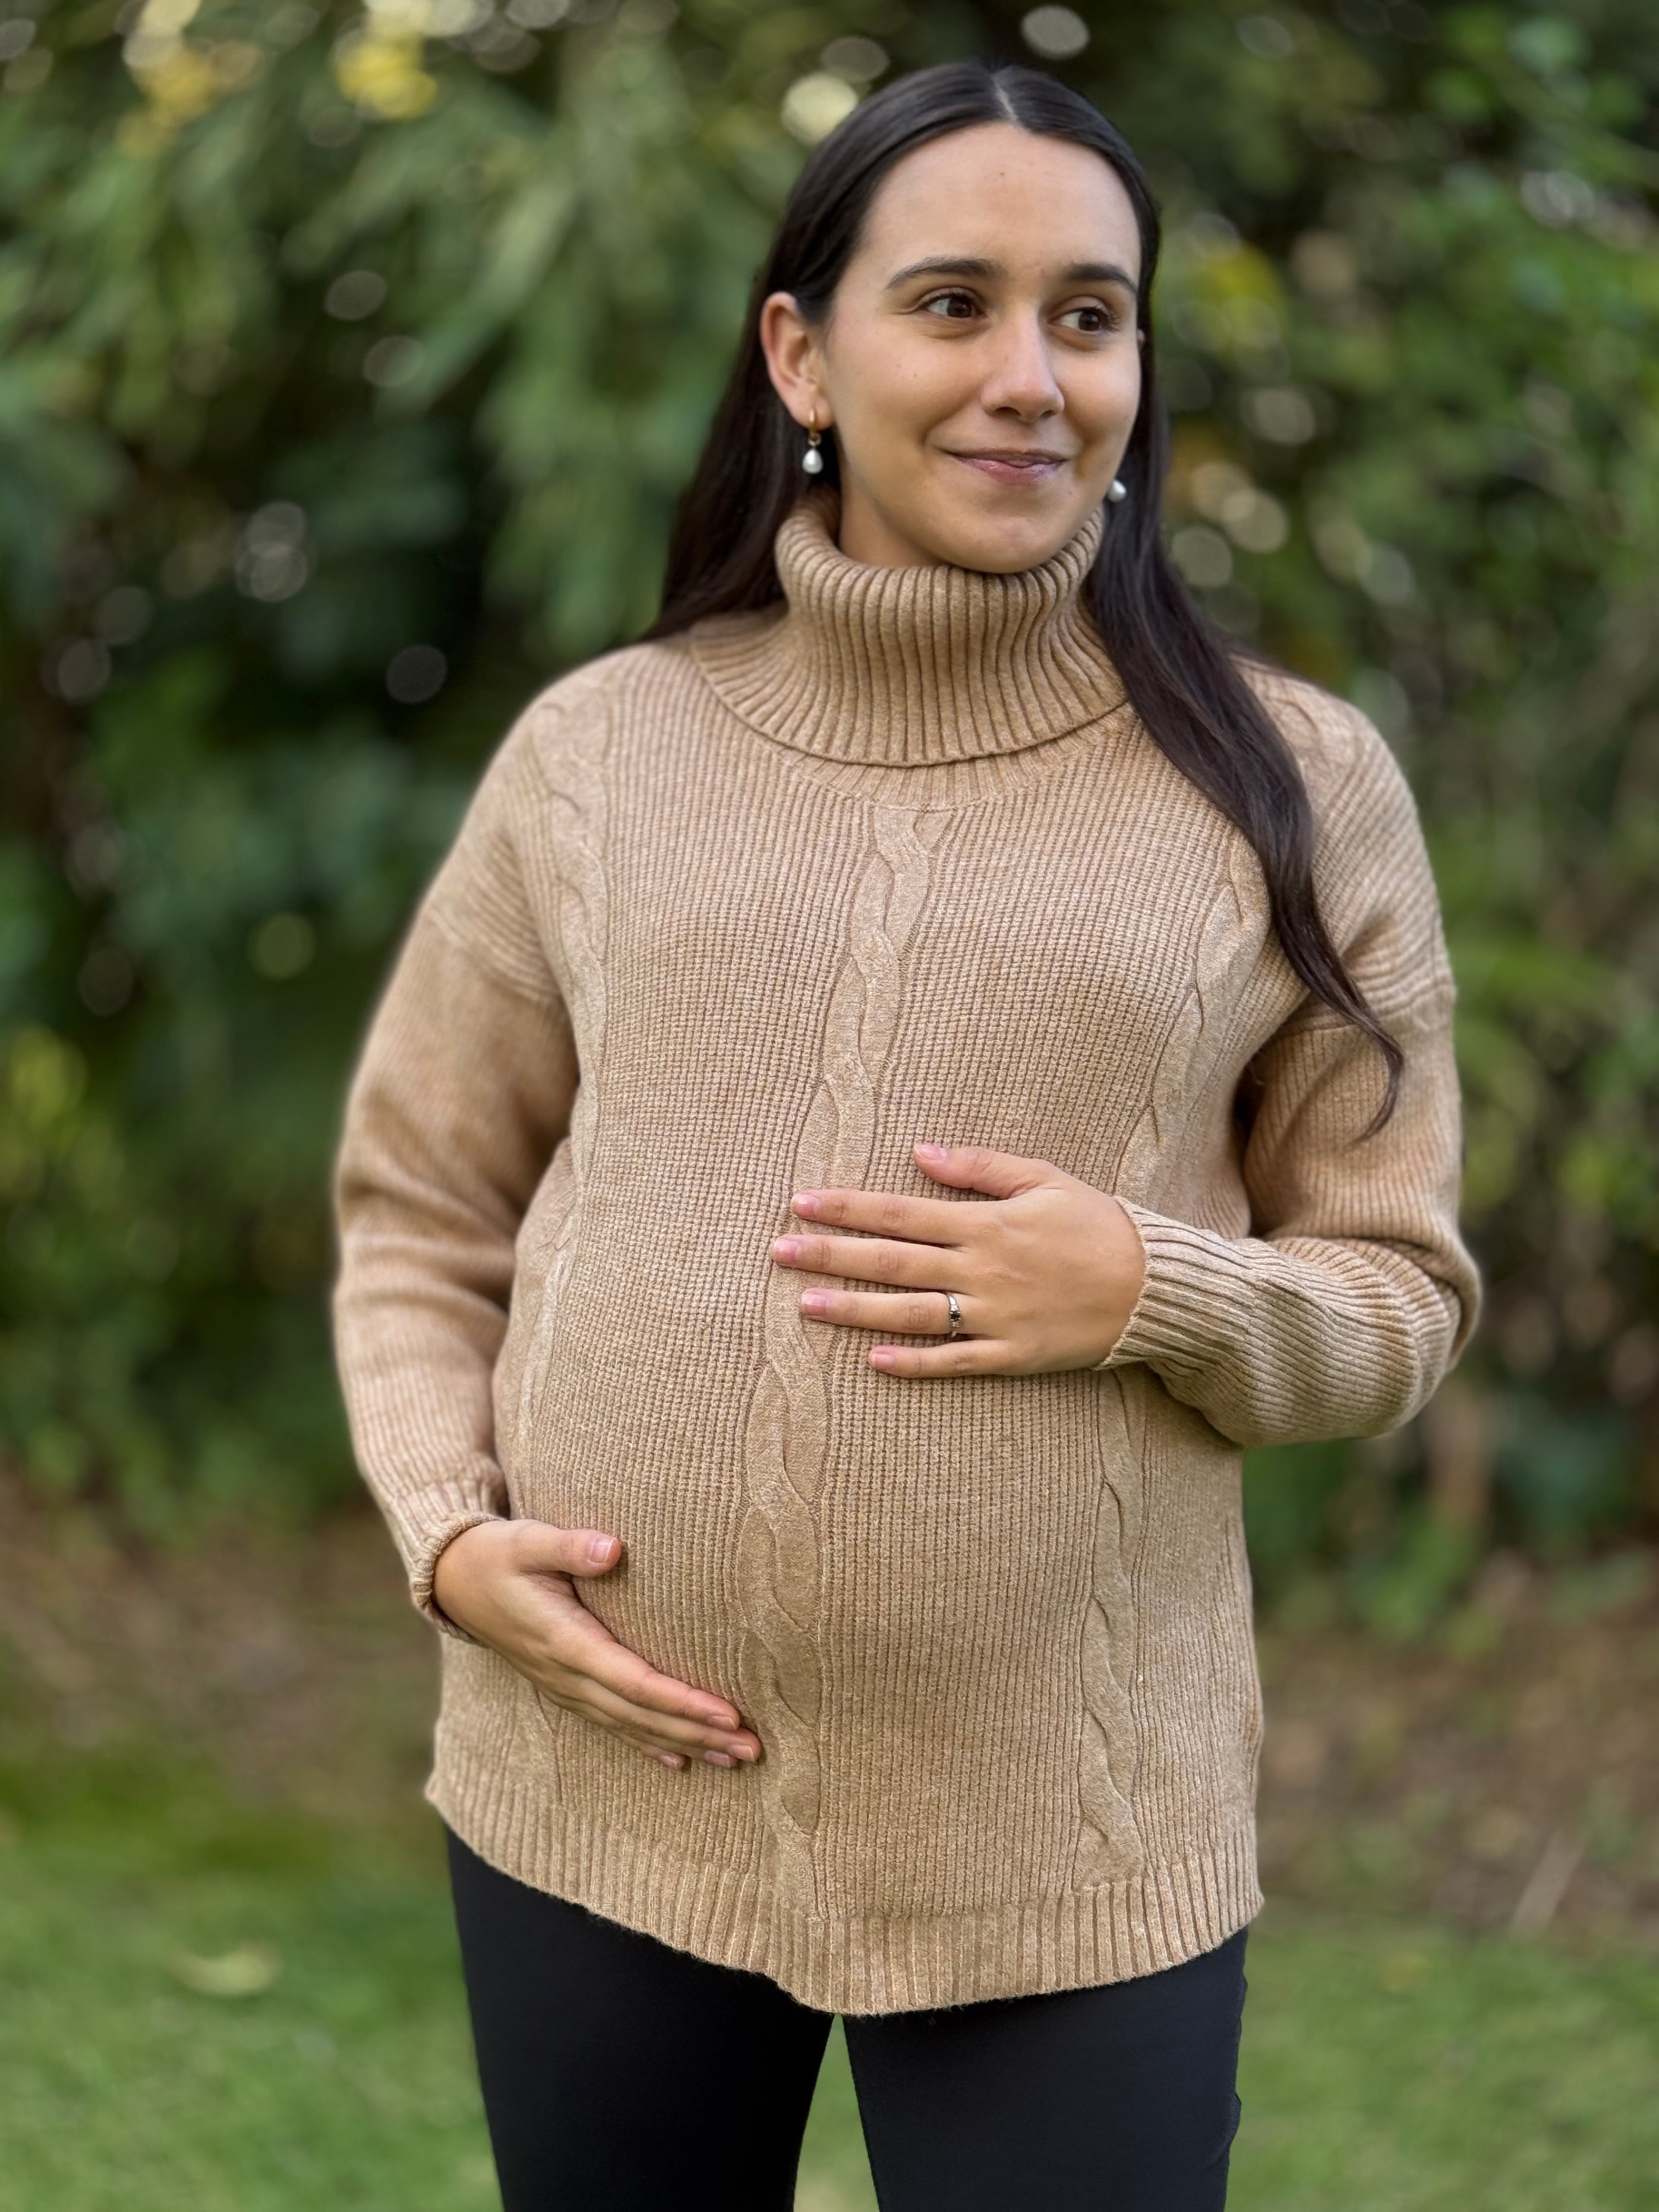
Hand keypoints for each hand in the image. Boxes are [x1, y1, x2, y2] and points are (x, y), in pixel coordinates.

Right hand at [432, 1520, 761, 1771]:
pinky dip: (649, 1744)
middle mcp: (567, 1675)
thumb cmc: (499, 1553)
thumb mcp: (528, 1540)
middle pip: (642, 1715)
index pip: (634, 1681)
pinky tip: (681, 1760)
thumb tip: (613, 1549)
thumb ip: (570, 1546)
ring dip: (685, 1744)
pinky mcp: (566, 1687)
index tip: (728, 1713)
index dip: (682, 1701)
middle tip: (753, 1748)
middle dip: (699, 1734)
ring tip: (735, 1759)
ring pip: (632, 1727)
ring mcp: (565, 1687)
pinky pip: (613, 1724)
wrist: (456, 1580)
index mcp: (565, 1641)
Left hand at [768, 1142, 1146, 1376]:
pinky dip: (914, 1364)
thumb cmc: (1096, 1225)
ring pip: (911, 1314)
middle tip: (779, 1252)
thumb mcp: (1045, 1178)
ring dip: (855, 1310)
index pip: (900, 1212)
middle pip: (892, 1261)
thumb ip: (981, 1166)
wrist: (1153, 1286)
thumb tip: (922, 1150)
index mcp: (986, 1222)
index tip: (801, 1202)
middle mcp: (981, 1269)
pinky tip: (873, 1362)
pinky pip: (954, 1362)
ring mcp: (993, 1316)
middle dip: (831, 1256)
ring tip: (805, 1305)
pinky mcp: (1011, 1355)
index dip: (848, 1207)